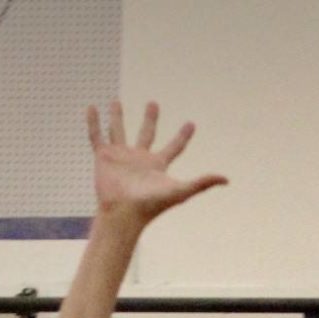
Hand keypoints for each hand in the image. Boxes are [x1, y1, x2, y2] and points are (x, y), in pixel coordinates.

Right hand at [87, 99, 226, 225]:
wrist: (123, 214)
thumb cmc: (150, 205)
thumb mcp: (180, 191)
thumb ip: (202, 183)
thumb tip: (226, 179)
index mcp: (157, 166)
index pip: (174, 147)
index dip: (183, 137)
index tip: (191, 124)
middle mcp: (139, 159)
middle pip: (146, 134)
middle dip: (150, 119)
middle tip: (153, 104)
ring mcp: (120, 157)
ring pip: (119, 131)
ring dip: (117, 117)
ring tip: (116, 102)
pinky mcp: (103, 158)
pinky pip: (96, 136)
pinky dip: (93, 123)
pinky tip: (91, 108)